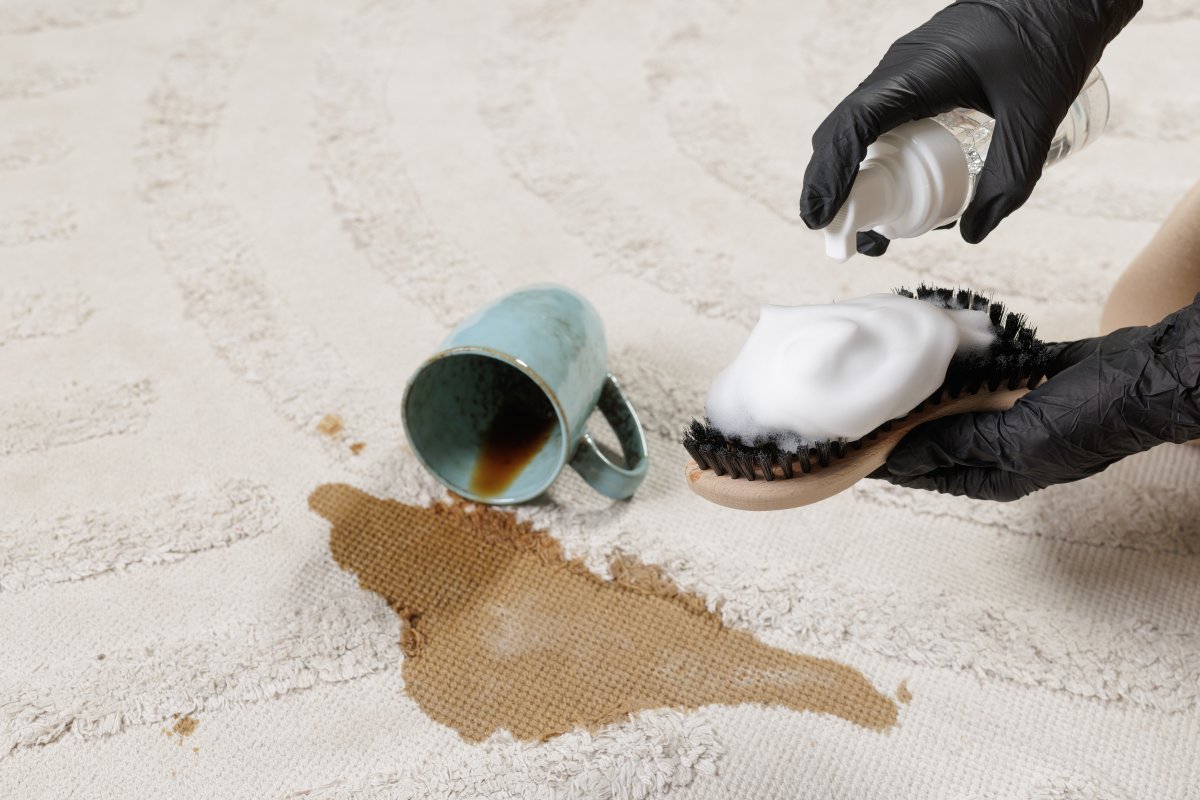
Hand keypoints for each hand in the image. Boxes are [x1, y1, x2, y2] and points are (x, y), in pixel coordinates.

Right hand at [800, 0, 1141, 252]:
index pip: (852, 127)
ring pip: (858, 129)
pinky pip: (883, 122)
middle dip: (832, 186)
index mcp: (916, 73)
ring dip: (854, 176)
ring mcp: (905, 74)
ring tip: (872, 226)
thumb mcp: (1036, 114)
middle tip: (840, 236)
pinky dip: (878, 160)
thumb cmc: (1052, 36)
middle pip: (842, 133)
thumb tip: (974, 232)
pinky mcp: (919, 79)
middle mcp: (898, 71)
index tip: (821, 219)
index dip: (829, 176)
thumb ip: (1011, 176)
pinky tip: (902, 189)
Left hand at [873, 295, 1199, 500]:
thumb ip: (957, 444)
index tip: (856, 452)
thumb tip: (901, 457)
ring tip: (897, 379)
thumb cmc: (1094, 418)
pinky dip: (970, 363)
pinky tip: (945, 351)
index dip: (895, 466)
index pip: (934, 475)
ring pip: (967, 405)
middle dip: (910, 427)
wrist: (1155, 375)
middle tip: (870, 409)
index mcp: (1005, 473)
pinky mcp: (1040, 377)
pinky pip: (994, 373)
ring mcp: (1027, 412)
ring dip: (936, 393)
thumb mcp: (1015, 439)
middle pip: (947, 441)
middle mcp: (1012, 446)